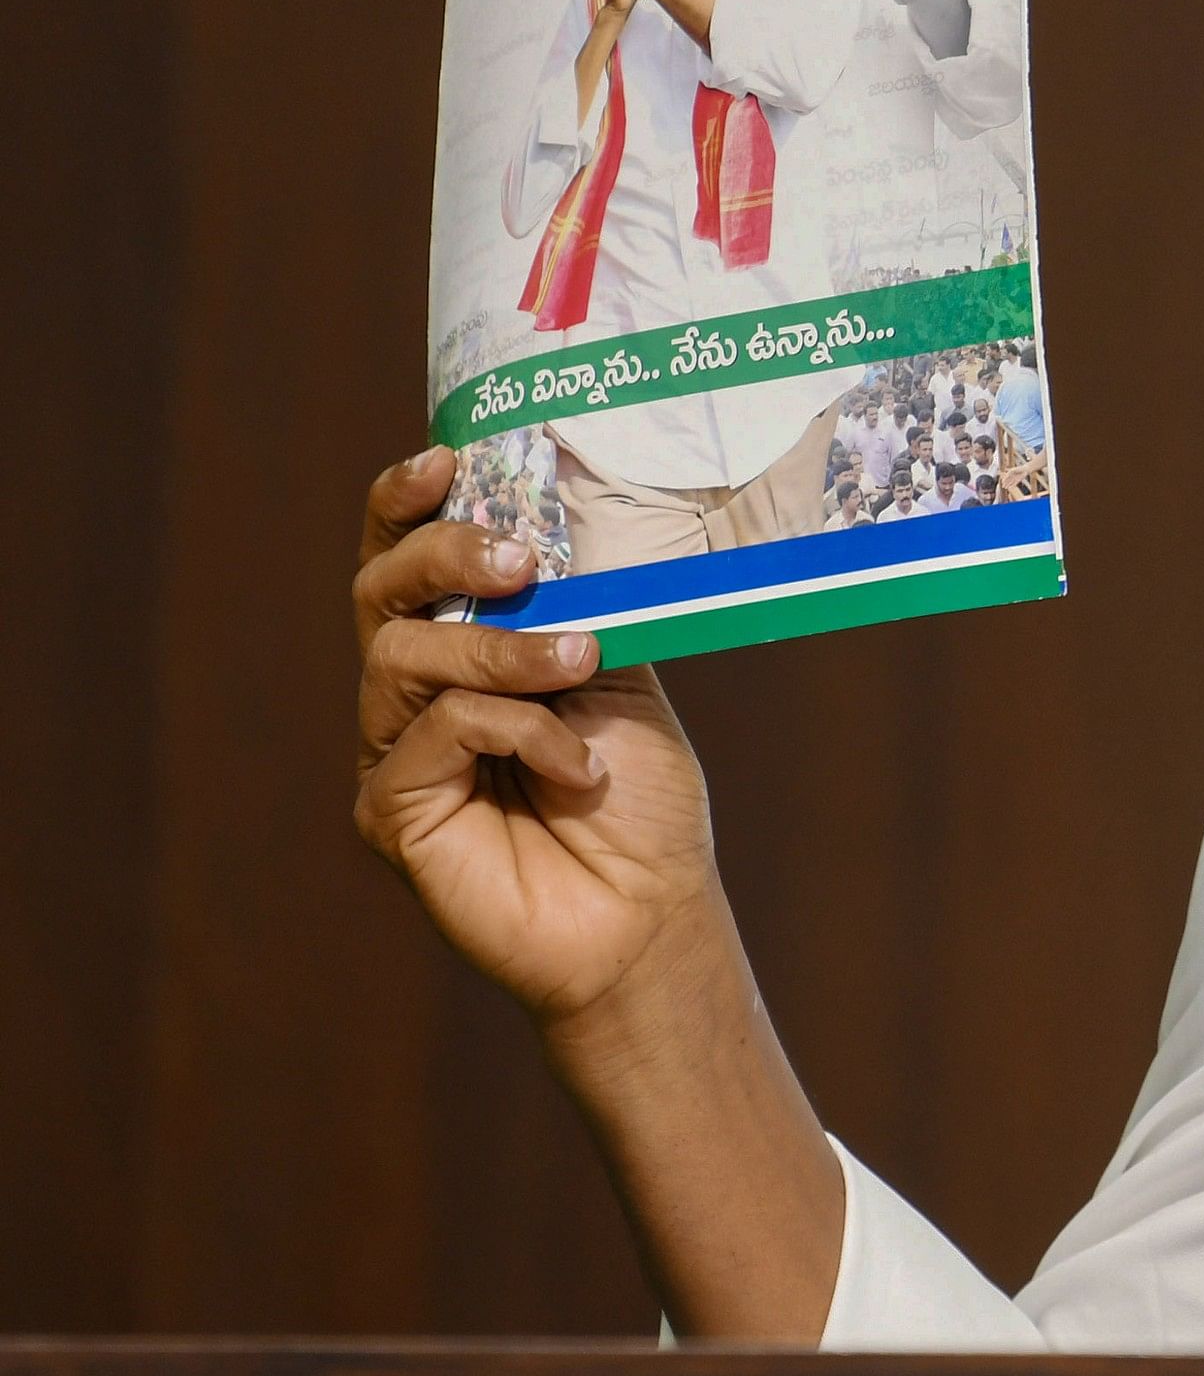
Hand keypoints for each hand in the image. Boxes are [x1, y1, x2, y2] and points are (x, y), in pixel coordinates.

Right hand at [350, 447, 728, 1030]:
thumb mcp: (622, 676)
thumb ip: (582, 605)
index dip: (405, 504)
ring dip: (503, 649)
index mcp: (464, 648)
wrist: (651, 916)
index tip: (444, 460)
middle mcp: (414, 694)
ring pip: (405, 655)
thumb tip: (562, 521)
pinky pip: (436, 731)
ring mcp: (393, 751)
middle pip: (381, 591)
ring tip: (579, 667)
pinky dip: (518, 733)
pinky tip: (576, 771)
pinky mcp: (390, 810)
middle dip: (444, 554)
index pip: (404, 559)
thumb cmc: (642, 801)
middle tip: (520, 559)